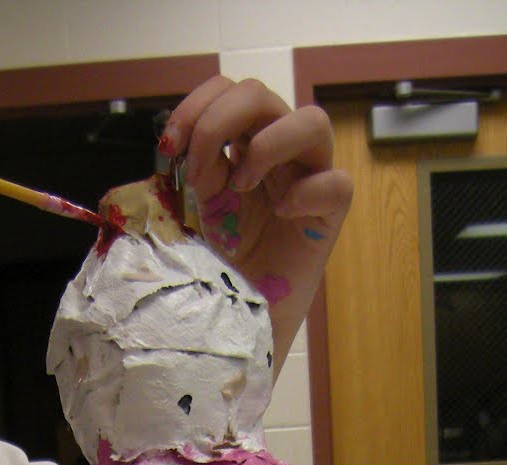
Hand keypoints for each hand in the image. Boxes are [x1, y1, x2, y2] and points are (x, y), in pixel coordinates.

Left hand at [162, 76, 352, 358]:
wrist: (230, 331)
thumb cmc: (212, 276)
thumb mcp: (188, 217)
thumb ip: (187, 175)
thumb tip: (178, 148)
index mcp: (239, 149)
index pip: (226, 91)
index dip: (195, 105)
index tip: (168, 148)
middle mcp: (275, 158)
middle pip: (261, 94)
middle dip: (219, 121)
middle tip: (196, 173)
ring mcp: (306, 184)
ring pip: (312, 121)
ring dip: (267, 143)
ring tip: (241, 187)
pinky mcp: (328, 220)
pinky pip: (337, 183)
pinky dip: (308, 190)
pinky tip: (281, 212)